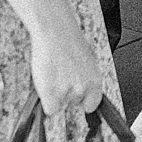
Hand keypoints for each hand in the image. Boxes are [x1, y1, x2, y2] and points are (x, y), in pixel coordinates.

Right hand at [30, 0, 104, 115]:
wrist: (55, 31)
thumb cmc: (69, 42)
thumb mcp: (86, 61)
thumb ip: (86, 78)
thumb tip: (84, 90)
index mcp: (95, 80)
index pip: (93, 104)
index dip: (84, 101)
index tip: (79, 99)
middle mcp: (83, 88)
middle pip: (74, 104)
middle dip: (67, 94)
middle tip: (61, 77)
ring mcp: (66, 92)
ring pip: (60, 104)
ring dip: (55, 94)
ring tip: (53, 73)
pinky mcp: (51, 94)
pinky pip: (50, 109)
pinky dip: (46, 100)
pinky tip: (46, 83)